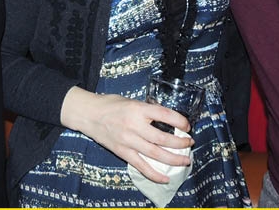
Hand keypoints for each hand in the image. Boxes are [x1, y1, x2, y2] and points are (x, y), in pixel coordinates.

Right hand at [60, 87, 192, 182]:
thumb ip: (146, 110)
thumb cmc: (109, 104)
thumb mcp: (131, 101)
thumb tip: (165, 119)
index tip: (187, 126)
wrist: (88, 114)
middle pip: (163, 138)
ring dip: (173, 159)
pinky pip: (141, 166)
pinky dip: (155, 174)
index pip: (165, 115)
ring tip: (185, 160)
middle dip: (180, 143)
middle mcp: (134, 125)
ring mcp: (128, 141)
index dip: (180, 121)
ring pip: (156, 154)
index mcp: (137, 108)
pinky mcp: (122, 152)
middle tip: (189, 143)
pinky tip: (166, 178)